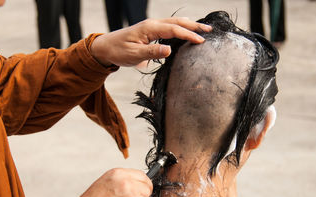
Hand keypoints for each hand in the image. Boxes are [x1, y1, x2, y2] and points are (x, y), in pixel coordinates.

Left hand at [91, 17, 211, 66]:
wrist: (105, 48)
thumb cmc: (118, 52)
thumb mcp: (134, 55)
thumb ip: (152, 52)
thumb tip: (169, 50)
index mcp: (149, 28)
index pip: (174, 30)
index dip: (188, 34)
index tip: (201, 41)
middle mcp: (152, 24)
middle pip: (177, 22)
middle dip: (194, 25)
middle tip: (210, 30)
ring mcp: (151, 27)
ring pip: (174, 23)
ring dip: (189, 25)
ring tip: (203, 30)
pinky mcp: (150, 31)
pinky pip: (169, 27)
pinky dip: (181, 28)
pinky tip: (186, 32)